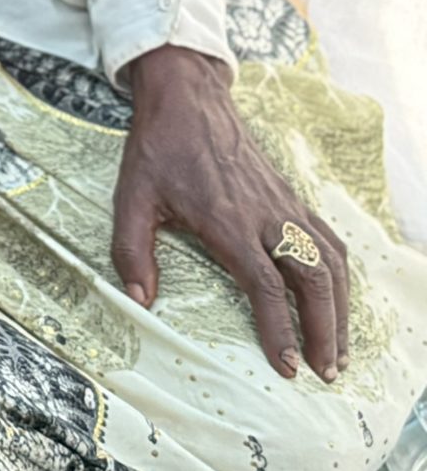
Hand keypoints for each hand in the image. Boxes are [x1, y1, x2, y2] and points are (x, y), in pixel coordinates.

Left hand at [113, 44, 350, 381]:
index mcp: (227, 220)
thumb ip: (131, 249)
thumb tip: (139, 299)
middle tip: (325, 372)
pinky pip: (329, 241)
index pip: (265, 285)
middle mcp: (266, 215)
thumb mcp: (130, 196)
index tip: (286, 367)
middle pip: (313, 279)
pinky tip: (338, 300)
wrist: (187, 98)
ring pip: (330, 263)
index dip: (279, 328)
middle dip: (324, 330)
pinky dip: (340, 276)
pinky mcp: (292, 197)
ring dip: (340, 309)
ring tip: (338, 350)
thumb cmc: (157, 149)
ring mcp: (285, 205)